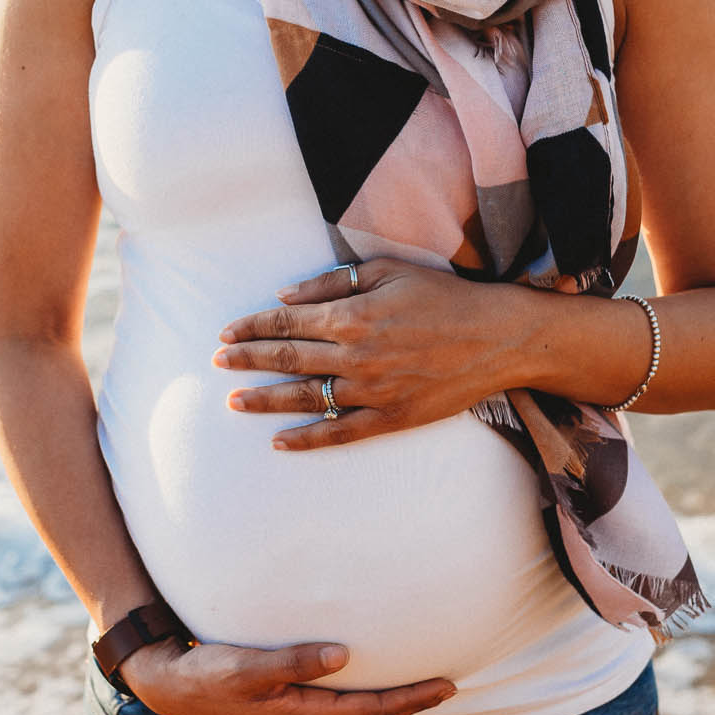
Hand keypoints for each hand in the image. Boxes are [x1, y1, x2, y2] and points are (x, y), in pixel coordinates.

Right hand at [117, 637, 456, 714]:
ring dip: (388, 705)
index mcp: (301, 712)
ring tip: (416, 689)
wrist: (170, 685)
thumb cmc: (208, 672)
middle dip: (410, 704)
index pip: (371, 710)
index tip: (446, 685)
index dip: (410, 699)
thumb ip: (293, 661)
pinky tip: (362, 686)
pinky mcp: (283, 708)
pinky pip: (336, 709)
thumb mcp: (247, 665)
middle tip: (448, 687)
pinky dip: (361, 701)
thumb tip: (342, 656)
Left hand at [212, 256, 522, 450]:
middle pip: (287, 359)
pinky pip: (338, 433)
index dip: (252, 327)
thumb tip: (284, 295)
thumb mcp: (387, 272)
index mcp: (352, 316)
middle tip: (216, 364)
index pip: (287, 322)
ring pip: (304, 399)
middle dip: (246, 361)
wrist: (498, 338)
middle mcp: (355, 356)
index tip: (225, 333)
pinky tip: (278, 442)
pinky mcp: (390, 418)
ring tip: (233, 402)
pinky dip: (306, 440)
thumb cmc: (444, 296)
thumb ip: (331, 284)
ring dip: (264, 400)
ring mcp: (372, 392)